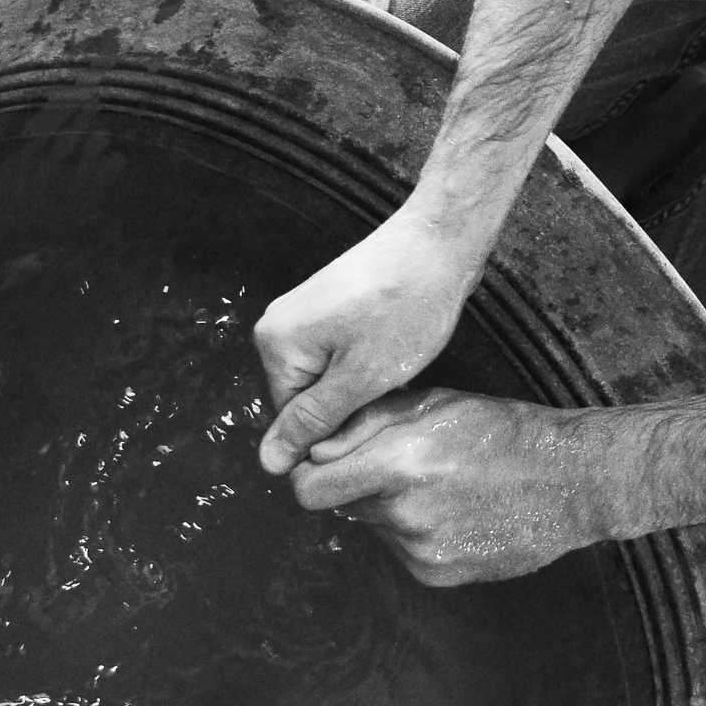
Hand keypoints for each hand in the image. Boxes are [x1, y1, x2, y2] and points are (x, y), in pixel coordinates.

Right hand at [253, 210, 482, 475]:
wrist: (438, 241)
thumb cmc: (404, 309)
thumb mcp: (360, 379)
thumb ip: (312, 422)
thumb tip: (268, 464)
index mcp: (275, 346)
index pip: (291, 421)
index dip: (336, 429)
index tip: (374, 411)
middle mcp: (277, 326)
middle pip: (307, 398)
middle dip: (349, 404)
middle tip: (391, 388)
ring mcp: (303, 312)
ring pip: (328, 378)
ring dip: (362, 384)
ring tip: (396, 365)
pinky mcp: (330, 304)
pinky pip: (339, 354)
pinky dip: (368, 361)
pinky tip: (396, 350)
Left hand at [290, 388, 608, 585]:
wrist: (571, 482)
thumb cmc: (504, 431)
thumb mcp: (434, 403)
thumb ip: (366, 425)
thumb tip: (313, 450)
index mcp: (400, 464)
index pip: (310, 488)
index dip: (309, 474)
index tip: (322, 464)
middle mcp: (405, 513)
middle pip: (341, 507)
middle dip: (357, 485)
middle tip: (398, 465)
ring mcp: (422, 550)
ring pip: (375, 527)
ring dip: (391, 507)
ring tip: (439, 485)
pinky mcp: (438, 574)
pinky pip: (403, 550)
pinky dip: (417, 532)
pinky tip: (454, 511)